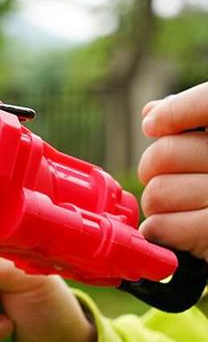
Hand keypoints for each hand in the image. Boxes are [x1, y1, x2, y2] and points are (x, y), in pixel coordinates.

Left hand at [139, 83, 207, 260]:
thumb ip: (190, 124)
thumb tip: (151, 112)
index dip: (174, 112)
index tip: (151, 126)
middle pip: (164, 153)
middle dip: (153, 169)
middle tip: (169, 178)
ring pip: (156, 192)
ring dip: (158, 203)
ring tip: (181, 206)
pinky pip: (160, 225)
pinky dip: (159, 229)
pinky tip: (177, 228)